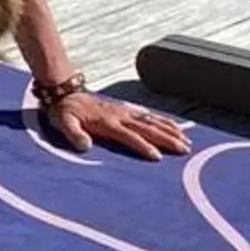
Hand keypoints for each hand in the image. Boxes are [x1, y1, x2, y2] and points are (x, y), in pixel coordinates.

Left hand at [44, 88, 190, 158]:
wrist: (66, 93)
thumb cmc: (64, 112)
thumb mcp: (63, 123)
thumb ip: (74, 134)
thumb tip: (85, 146)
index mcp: (107, 122)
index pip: (129, 136)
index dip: (143, 146)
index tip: (157, 157)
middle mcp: (120, 116)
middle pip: (148, 128)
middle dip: (167, 139)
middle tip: (184, 150)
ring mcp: (125, 112)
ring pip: (153, 121)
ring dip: (170, 131)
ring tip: (187, 142)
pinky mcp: (126, 110)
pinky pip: (149, 115)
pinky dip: (164, 121)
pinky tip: (175, 128)